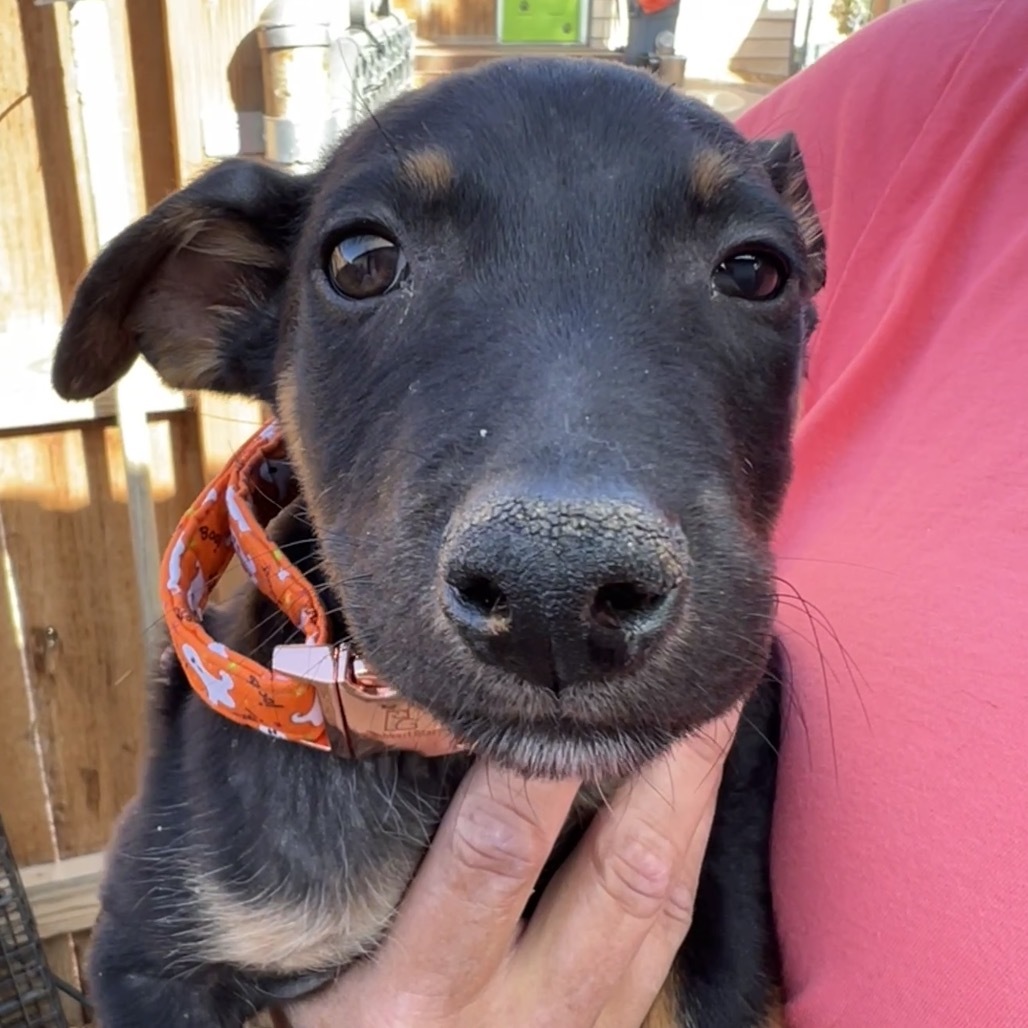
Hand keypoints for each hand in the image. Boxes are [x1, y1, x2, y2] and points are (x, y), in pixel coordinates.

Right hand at [282, 707, 739, 1027]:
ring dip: (697, 796)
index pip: (495, 852)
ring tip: (715, 708)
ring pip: (666, 901)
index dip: (537, 759)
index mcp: (422, 995)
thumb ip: (367, 868)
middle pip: (623, 873)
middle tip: (699, 671)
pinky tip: (698, 791)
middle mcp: (520, 1015)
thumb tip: (410, 741)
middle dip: (670, 765)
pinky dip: (691, 848)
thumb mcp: (311, 978)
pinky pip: (671, 933)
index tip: (565, 668)